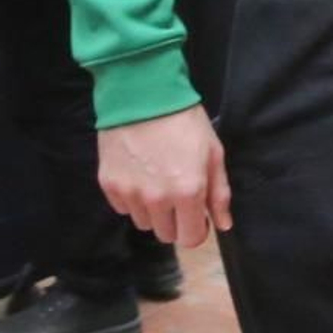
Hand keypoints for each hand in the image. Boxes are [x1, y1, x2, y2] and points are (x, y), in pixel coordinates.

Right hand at [97, 104, 231, 247]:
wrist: (142, 93)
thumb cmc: (183, 120)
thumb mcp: (212, 153)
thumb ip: (219, 193)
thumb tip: (222, 224)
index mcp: (188, 192)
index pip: (190, 238)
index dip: (196, 229)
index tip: (196, 215)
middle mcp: (157, 199)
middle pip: (165, 235)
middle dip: (174, 220)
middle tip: (175, 195)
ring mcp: (130, 193)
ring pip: (143, 222)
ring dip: (151, 210)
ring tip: (154, 181)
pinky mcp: (109, 184)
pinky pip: (122, 207)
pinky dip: (131, 198)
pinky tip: (137, 174)